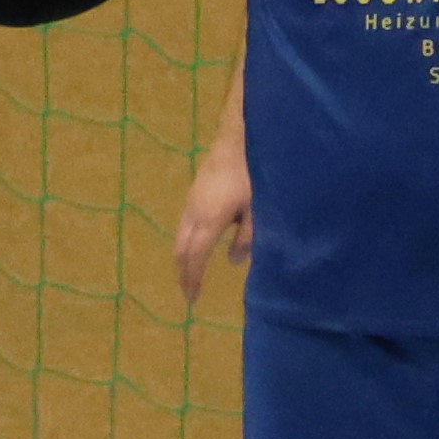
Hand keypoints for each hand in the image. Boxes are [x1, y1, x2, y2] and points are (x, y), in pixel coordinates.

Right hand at [175, 132, 254, 303]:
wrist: (239, 138)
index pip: (194, 258)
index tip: (192, 300)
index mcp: (209, 220)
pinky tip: (200, 246)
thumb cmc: (253, 174)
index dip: (192, 280)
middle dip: (183, 273)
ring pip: (181, 235)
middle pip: (181, 249)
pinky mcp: (194, 191)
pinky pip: (185, 224)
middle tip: (189, 292)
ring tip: (192, 273)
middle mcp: (194, 212)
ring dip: (184, 257)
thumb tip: (233, 261)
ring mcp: (191, 200)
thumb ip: (247, 238)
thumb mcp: (257, 210)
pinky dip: (188, 242)